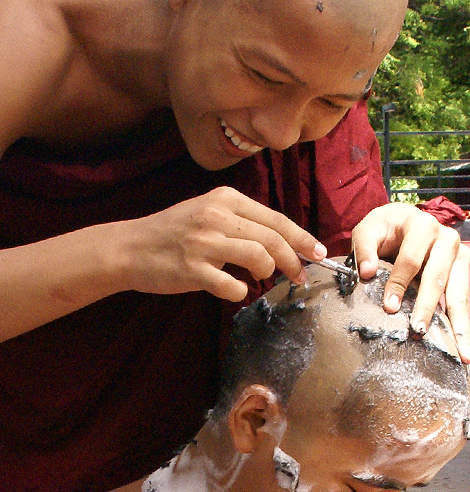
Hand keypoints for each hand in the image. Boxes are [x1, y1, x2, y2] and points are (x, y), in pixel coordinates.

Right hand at [114, 186, 325, 301]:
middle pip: (272, 238)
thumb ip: (241, 222)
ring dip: (269, 272)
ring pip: (258, 257)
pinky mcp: (192, 270)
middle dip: (294, 260)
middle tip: (300, 276)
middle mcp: (216, 216)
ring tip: (261, 278)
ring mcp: (203, 243)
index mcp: (224, 198)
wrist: (130, 247)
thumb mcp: (207, 212)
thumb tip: (282, 242)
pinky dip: (241, 292)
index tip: (318, 252)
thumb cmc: (173, 232)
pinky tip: (235, 290)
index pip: (275, 219)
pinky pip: (232, 286)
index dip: (302, 238)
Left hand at [352, 203, 469, 362]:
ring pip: (458, 293)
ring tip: (461, 354)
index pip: (410, 259)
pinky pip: (461, 299)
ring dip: (458, 324)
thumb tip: (367, 273)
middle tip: (417, 330)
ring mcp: (458, 255)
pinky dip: (461, 324)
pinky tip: (464, 347)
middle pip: (437, 277)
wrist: (401, 221)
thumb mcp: (368, 230)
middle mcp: (446, 239)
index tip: (389, 307)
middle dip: (427, 306)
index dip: (399, 283)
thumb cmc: (383, 228)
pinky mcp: (462, 270)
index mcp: (422, 225)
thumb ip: (364, 249)